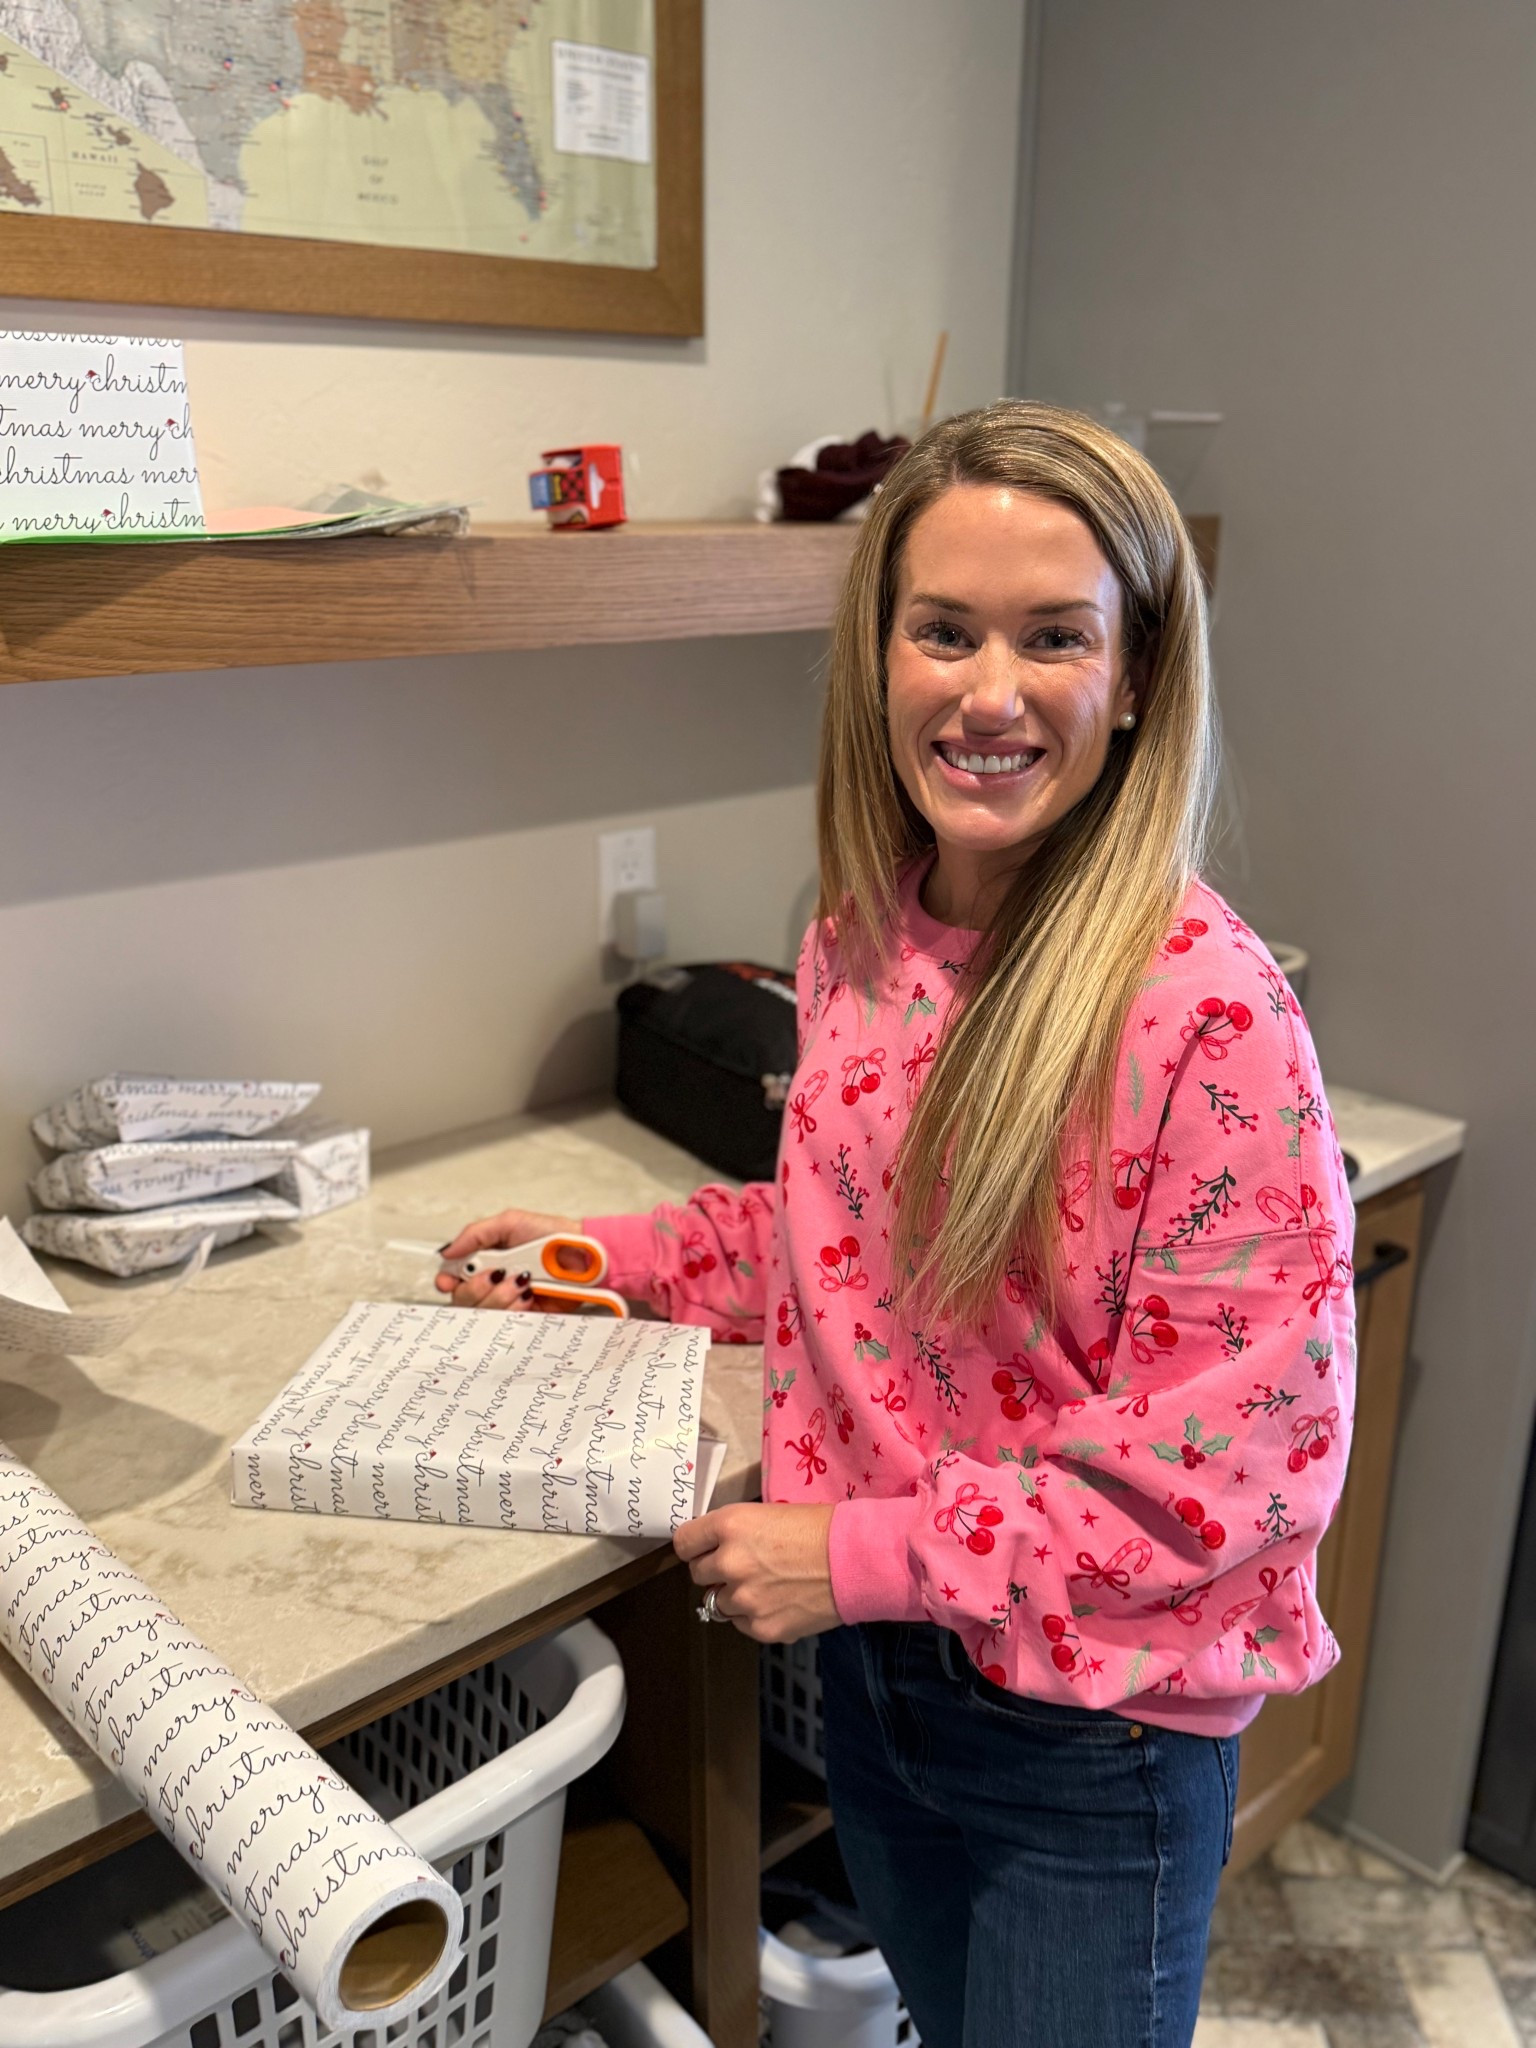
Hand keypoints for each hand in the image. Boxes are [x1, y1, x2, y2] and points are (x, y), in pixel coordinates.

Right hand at [436, 1205, 582, 1310]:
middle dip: (477, 1288)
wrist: (585, 1255)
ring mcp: (509, 1302)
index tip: (448, 1282)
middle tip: (498, 1273)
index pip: (454, 1277)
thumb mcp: (510, 1222)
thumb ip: (475, 1234)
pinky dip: (516, 1309)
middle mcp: (493, 1283)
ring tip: (522, 1281)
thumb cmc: (552, 1235)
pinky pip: (507, 1324)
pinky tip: (530, 1296)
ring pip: (483, 1314)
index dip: (447, 1281)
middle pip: (463, 1299)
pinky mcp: (525, 1317)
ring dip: (500, 1297)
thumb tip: (447, 1252)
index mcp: (486, 1260)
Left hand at [674, 1502, 840, 1642]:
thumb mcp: (768, 1514)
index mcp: (730, 1526)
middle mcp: (729, 1563)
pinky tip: (777, 1601)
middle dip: (715, 1570)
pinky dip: (753, 1616)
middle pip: (698, 1574)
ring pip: (717, 1603)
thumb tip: (714, 1547)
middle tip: (742, 1566)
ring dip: (734, 1595)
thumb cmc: (819, 1528)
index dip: (695, 1545)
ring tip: (765, 1585)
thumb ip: (736, 1532)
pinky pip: (741, 1624)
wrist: (855, 1560)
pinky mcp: (762, 1628)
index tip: (703, 1548)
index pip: (683, 1542)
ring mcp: (744, 1600)